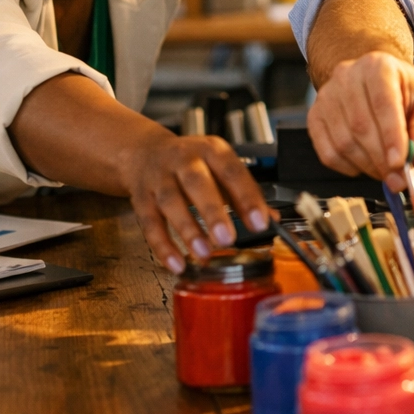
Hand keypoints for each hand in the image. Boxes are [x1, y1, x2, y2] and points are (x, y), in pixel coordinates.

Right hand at [116, 131, 269, 273]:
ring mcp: (159, 178)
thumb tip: (271, 220)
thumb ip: (243, 194)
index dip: (246, 197)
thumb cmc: (190, 163)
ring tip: (204, 252)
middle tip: (228, 238)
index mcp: (211, 150)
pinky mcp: (141, 199)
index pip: (232, 171)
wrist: (145, 152)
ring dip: (188, 230)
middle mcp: (183, 160)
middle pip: (196, 183)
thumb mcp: (220, 168)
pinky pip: (150, 224)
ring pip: (171, 203)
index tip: (260, 222)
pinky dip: (162, 246)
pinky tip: (176, 263)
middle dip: (213, 212)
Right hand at [307, 52, 413, 189]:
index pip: (383, 103)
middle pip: (360, 126)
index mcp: (378, 67)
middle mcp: (347, 76)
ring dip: (367, 165)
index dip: (392, 136)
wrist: (373, 81)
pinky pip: (327, 151)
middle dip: (381, 159)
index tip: (400, 163)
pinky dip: (347, 167)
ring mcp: (326, 96)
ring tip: (385, 173)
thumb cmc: (402, 92)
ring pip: (343, 142)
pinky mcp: (315, 116)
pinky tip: (363, 166)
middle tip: (398, 179)